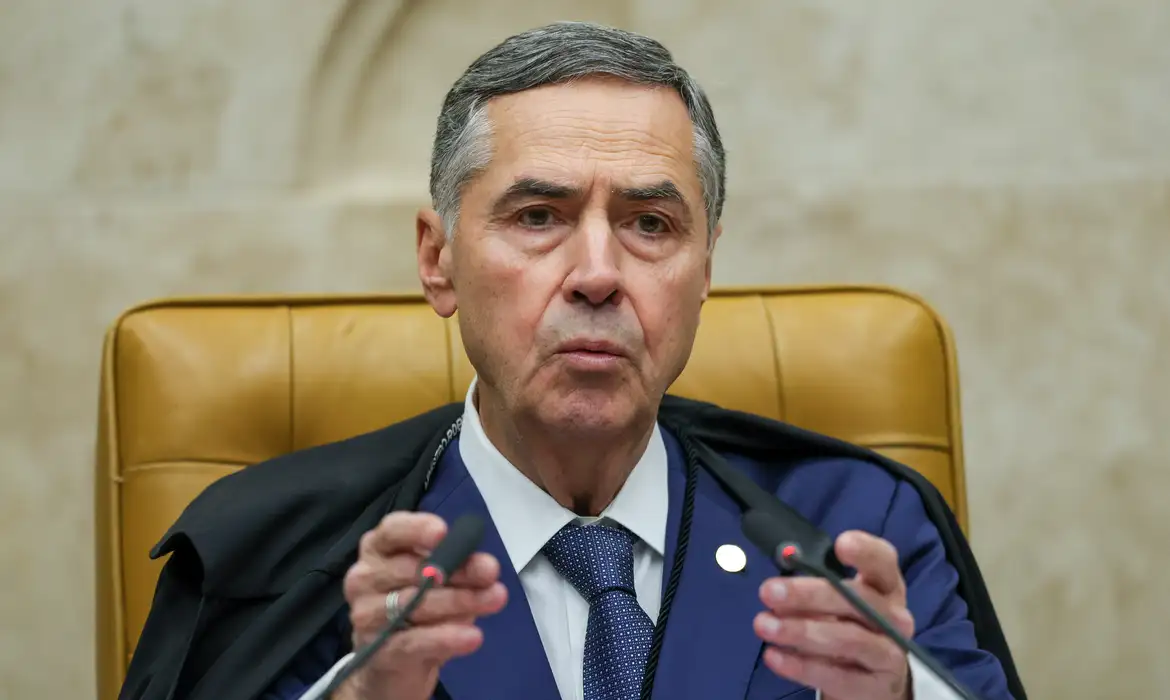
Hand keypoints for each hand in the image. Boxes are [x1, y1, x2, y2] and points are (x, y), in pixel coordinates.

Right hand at [338, 512, 507, 699]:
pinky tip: (473, 636)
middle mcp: (365, 577)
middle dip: (457, 570)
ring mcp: (366, 615)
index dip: (416, 529)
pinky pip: (413, 642)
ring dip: (459, 601)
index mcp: (379, 549)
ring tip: (495, 599)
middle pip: (411, 568)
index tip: (444, 533)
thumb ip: (460, 569)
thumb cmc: (418, 607)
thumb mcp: (441, 582)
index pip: (392, 531)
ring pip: (414, 604)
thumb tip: (486, 567)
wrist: (392, 664)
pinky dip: (446, 638)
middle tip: (491, 573)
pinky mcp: (376, 651)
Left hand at [753, 531, 913, 699]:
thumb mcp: (839, 603)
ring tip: (764, 625)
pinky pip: (837, 676)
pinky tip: (774, 656)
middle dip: (811, 594)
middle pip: (859, 600)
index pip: (883, 562)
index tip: (840, 544)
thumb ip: (814, 587)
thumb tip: (779, 582)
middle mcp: (895, 618)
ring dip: (802, 631)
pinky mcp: (874, 688)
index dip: (866, 552)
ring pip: (849, 640)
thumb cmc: (850, 626)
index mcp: (886, 587)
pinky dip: (802, 666)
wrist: (875, 679)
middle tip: (770, 591)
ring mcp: (889, 654)